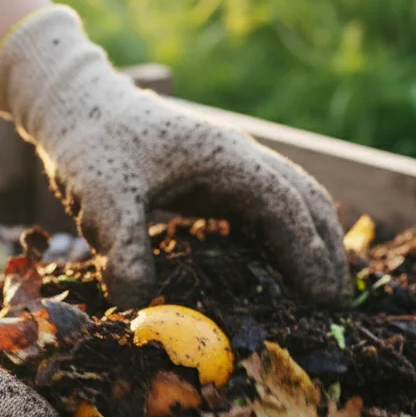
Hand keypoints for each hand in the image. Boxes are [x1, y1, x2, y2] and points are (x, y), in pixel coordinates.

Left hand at [0, 6, 349, 307]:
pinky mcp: (220, 177)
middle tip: (339, 307)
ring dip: (314, 242)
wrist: (77, 109)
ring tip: (323, 294)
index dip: (307, 254)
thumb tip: (138, 304)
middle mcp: (242, 158)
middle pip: (306, 201)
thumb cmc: (92, 148)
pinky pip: (269, 207)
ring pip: (295, 201)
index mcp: (227, 158)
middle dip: (328, 252)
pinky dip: (287, 237)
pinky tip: (282, 273)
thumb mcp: (102, 201)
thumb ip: (121, 248)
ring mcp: (234, 165)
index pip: (285, 207)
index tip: (323, 300)